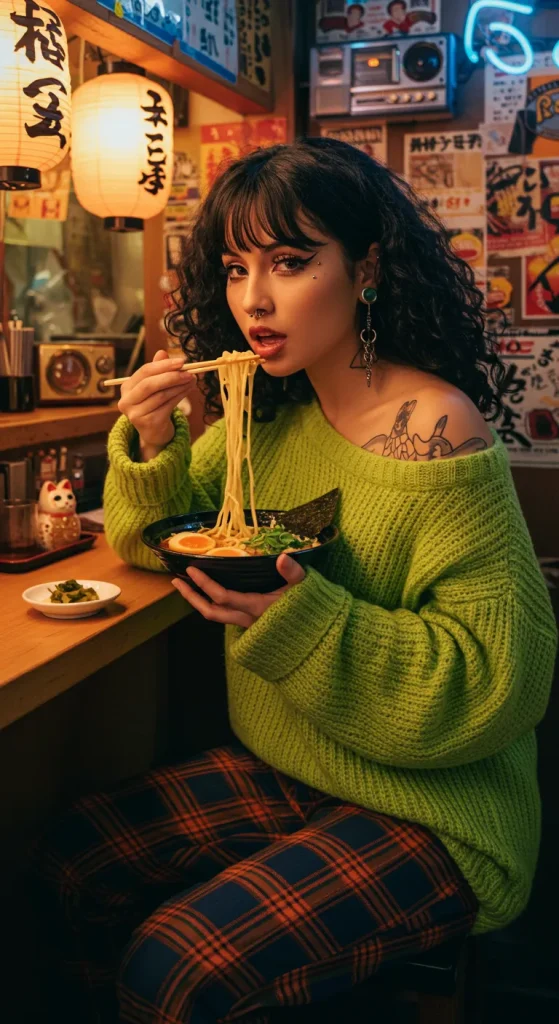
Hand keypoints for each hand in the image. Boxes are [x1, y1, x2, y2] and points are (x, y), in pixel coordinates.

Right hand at [118, 349, 193, 459]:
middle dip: (171, 376)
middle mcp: (126, 401)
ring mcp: (135, 414)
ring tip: (192, 379)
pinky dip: (180, 396)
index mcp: (126, 388)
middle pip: (150, 384)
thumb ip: (158, 370)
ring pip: (161, 395)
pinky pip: (167, 406)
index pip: (144, 372)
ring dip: (179, 386)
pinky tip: (189, 390)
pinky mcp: (148, 424)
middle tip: (189, 371)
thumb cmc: (155, 405)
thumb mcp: (155, 386)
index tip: (182, 361)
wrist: (154, 432)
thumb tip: (162, 352)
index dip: (163, 365)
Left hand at [171, 553, 305, 627]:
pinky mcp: (252, 627)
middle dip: (191, 597)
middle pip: (211, 612)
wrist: (317, 637)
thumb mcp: (305, 587)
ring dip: (200, 603)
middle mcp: (248, 619)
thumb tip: (282, 557)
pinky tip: (213, 596)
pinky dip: (214, 606)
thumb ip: (293, 572)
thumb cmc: (311, 609)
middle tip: (176, 581)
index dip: (204, 584)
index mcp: (257, 607)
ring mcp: (249, 625)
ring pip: (218, 617)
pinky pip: (227, 617)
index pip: (222, 596)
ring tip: (189, 588)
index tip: (191, 570)